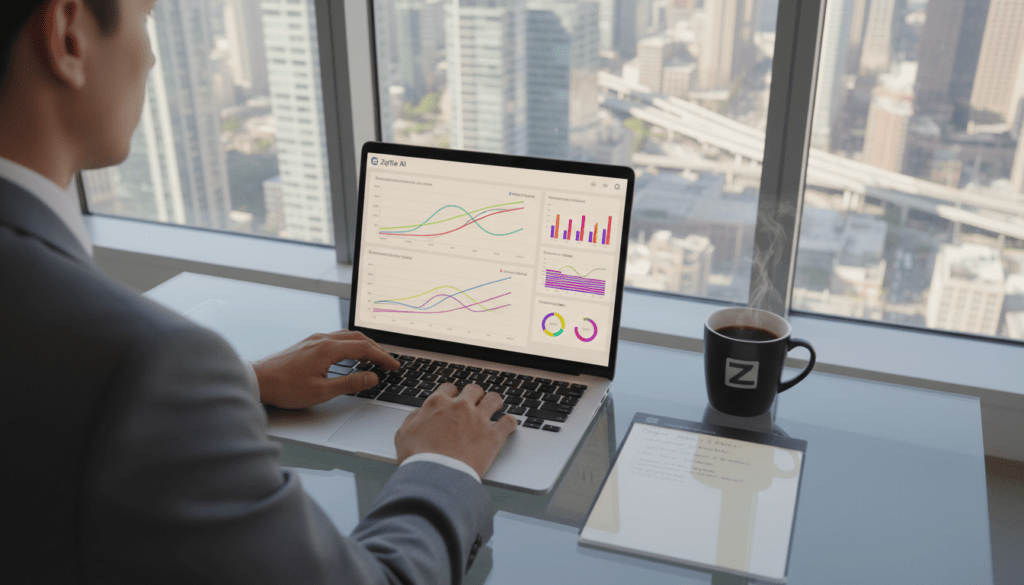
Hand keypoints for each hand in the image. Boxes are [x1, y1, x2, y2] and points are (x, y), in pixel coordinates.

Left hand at [252, 330, 399, 408]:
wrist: (258, 380)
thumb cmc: (285, 387)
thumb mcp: (321, 391)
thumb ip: (350, 383)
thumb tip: (372, 377)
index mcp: (328, 349)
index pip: (364, 348)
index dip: (382, 357)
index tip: (393, 365)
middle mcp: (322, 339)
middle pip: (357, 338)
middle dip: (376, 348)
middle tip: (388, 361)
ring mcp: (314, 339)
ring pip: (346, 336)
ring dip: (363, 344)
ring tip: (373, 357)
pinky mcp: (307, 344)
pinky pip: (335, 338)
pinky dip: (350, 344)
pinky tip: (350, 354)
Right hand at [395, 383, 517, 478]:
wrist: (436, 477)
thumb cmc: (418, 459)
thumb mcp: (404, 435)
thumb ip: (413, 419)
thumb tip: (420, 413)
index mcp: (437, 403)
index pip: (449, 388)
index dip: (453, 393)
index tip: (455, 398)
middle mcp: (460, 407)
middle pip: (474, 390)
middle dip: (475, 395)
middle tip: (476, 403)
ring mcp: (478, 419)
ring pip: (494, 399)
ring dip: (495, 403)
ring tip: (496, 407)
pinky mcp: (493, 436)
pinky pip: (508, 422)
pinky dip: (510, 423)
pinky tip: (509, 425)